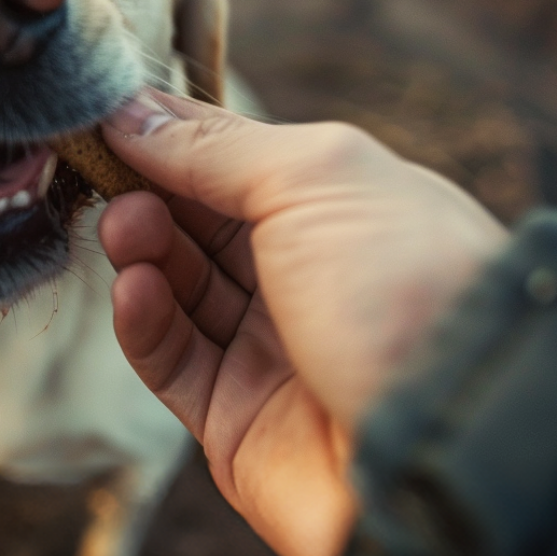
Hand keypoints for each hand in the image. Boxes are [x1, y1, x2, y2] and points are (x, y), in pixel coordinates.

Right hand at [97, 89, 505, 555]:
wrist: (452, 445)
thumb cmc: (408, 290)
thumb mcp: (316, 181)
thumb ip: (218, 148)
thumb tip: (131, 110)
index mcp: (344, 211)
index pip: (239, 163)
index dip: (173, 139)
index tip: (104, 117)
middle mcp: (310, 279)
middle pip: (202, 225)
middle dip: (152, 193)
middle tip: (106, 175)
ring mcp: (273, 353)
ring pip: (180, 290)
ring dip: (144, 251)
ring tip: (125, 228)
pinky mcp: (237, 424)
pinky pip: (173, 362)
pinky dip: (145, 322)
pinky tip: (134, 289)